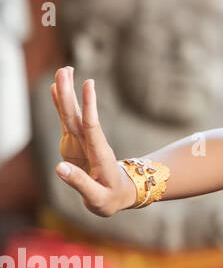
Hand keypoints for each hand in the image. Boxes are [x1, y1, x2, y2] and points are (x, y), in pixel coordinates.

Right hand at [49, 66, 134, 216]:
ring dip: (66, 94)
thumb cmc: (110, 198)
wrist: (120, 193)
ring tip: (62, 72)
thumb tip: (59, 168)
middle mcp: (91, 143)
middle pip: (79, 116)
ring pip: (72, 115)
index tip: (88, 85)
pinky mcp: (74, 144)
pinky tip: (57, 90)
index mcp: (99, 154)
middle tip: (65, 69)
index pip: (93, 126)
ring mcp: (82, 142)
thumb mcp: (98, 198)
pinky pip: (66, 121)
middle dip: (71, 93)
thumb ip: (80, 183)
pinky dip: (61, 106)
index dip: (89, 106)